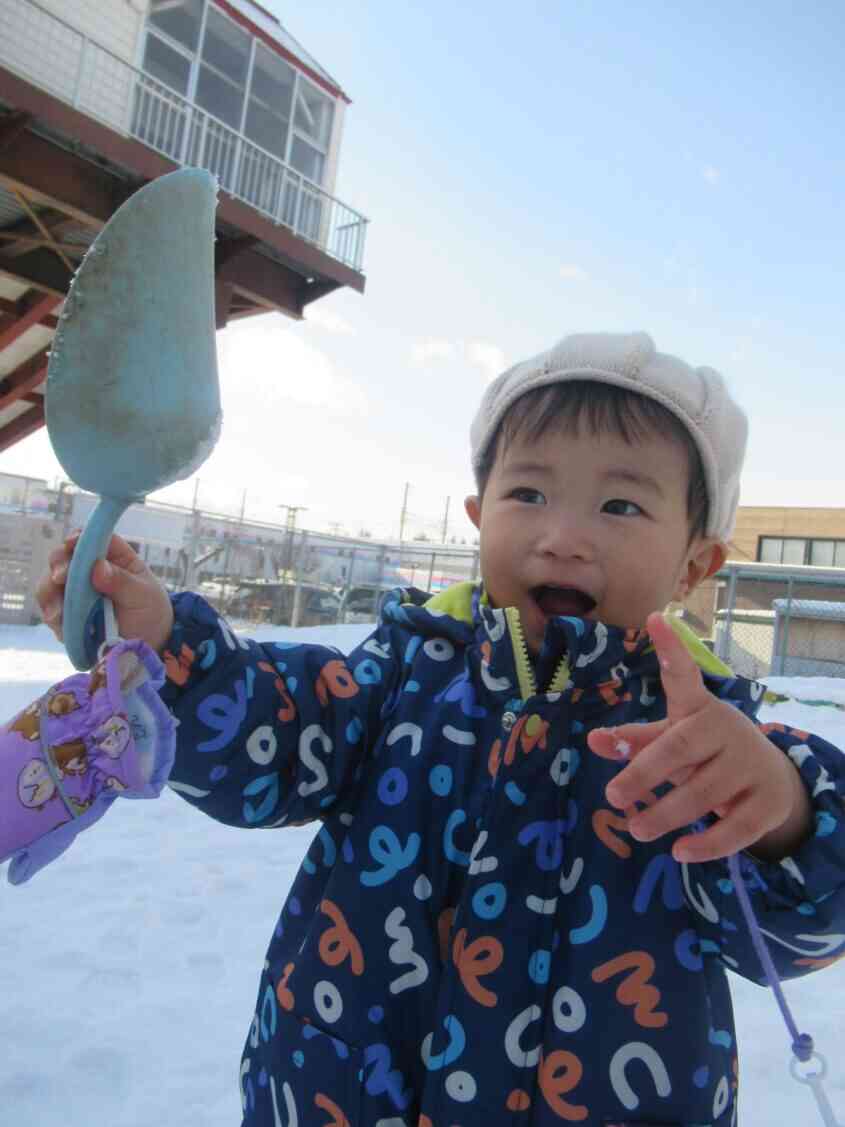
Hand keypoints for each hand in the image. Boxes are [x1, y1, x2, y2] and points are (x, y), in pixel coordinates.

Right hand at [36, 532, 173, 654]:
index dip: (79, 538)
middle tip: (61, 578)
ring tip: (58, 609)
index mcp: (112, 558)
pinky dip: (52, 615)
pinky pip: (51, 611)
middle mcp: (88, 572)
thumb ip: (122, 581)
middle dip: (58, 566)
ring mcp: (75, 593)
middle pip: (63, 559)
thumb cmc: (150, 611)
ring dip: (50, 594)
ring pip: (50, 585)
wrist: (149, 644)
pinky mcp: (67, 615)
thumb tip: (98, 567)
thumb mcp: (143, 595)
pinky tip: (60, 622)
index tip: (71, 543)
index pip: (91, 540)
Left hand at [587, 612, 812, 863]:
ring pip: (704, 792)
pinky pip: (736, 828)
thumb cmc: (705, 752)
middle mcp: (724, 729)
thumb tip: (593, 740)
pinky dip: (708, 843)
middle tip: (614, 796)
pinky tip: (681, 852)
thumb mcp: (670, 739)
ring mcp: (748, 764)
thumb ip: (635, 740)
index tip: (654, 619)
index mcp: (697, 708)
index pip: (683, 676)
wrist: (770, 779)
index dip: (670, 650)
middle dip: (646, 773)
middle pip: (680, 749)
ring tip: (638, 829)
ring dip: (668, 813)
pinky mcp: (766, 802)